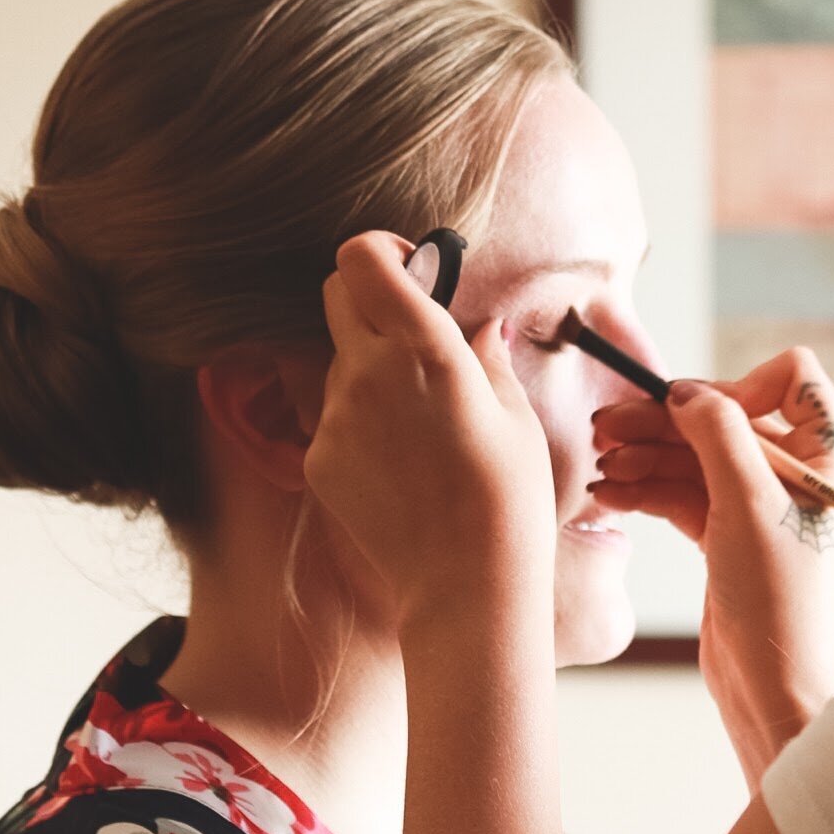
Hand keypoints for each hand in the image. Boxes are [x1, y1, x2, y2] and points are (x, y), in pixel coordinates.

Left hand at [304, 232, 558, 634]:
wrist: (466, 583)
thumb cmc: (508, 497)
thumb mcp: (515, 415)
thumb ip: (486, 355)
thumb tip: (481, 327)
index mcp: (422, 347)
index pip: (361, 257)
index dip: (381, 251)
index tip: (412, 268)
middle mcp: (366, 373)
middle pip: (337, 294)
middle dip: (370, 297)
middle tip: (411, 330)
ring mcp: (334, 417)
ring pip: (339, 361)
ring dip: (371, 368)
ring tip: (422, 424)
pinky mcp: (318, 459)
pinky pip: (334, 417)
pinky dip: (362, 423)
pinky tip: (402, 464)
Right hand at [591, 347, 833, 783]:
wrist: (770, 686)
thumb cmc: (779, 601)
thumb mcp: (748, 502)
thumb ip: (718, 434)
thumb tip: (686, 392)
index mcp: (828, 456)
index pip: (791, 379)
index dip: (739, 384)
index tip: (692, 412)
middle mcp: (799, 475)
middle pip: (725, 419)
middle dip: (665, 422)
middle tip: (606, 424)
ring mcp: (761, 507)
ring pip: (696, 457)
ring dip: (646, 455)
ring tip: (600, 463)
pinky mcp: (729, 538)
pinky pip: (684, 494)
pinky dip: (648, 490)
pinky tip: (610, 494)